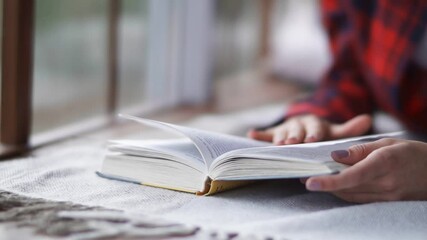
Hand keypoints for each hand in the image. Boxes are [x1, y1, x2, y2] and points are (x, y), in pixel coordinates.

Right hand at [247, 114, 371, 144]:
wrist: (304, 129)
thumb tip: (368, 119)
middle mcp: (299, 124)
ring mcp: (285, 129)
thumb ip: (349, 129)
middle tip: (292, 143)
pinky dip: (259, 135)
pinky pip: (266, 134)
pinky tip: (251, 135)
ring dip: (279, 137)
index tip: (312, 140)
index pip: (314, 127)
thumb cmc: (321, 134)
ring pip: (281, 132)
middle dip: (294, 136)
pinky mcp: (274, 134)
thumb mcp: (334, 132)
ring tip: (278, 144)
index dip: (313, 133)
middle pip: (296, 129)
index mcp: (314, 123)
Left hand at [305, 138, 426, 202]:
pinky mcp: (389, 203)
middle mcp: (386, 183)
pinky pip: (360, 199)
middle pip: (347, 188)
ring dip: (332, 189)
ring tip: (315, 180)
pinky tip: (335, 185)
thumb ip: (360, 149)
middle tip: (304, 176)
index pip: (352, 176)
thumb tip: (335, 156)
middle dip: (324, 184)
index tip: (310, 182)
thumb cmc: (412, 152)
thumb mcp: (387, 143)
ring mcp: (389, 196)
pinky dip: (345, 192)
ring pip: (351, 195)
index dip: (329, 181)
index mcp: (385, 163)